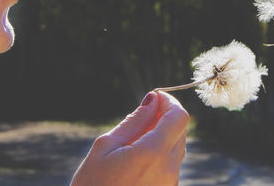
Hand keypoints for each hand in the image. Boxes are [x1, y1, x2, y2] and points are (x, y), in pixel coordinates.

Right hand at [70, 91, 188, 185]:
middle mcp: (169, 168)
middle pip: (181, 130)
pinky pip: (172, 164)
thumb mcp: (106, 148)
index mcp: (153, 153)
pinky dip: (162, 152)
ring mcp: (171, 182)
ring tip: (136, 138)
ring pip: (177, 147)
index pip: (179, 117)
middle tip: (145, 113)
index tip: (156, 97)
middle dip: (166, 116)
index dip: (170, 102)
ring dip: (164, 134)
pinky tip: (140, 157)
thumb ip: (134, 122)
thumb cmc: (92, 185)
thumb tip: (153, 100)